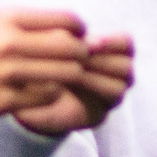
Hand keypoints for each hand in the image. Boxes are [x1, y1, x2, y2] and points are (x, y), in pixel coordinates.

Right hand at [0, 9, 96, 141]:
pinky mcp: (3, 102)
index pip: (65, 18)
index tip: (79, 38)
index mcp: (5, 18)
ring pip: (65, 73)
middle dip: (81, 55)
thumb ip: (24, 27)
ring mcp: (6, 73)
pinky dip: (52, 95)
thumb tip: (68, 29)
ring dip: (70, 77)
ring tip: (62, 78)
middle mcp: (7, 42)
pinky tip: (43, 93)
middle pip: (71, 46)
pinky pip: (47, 97)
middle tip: (77, 61)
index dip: (81, 30)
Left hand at [13, 34, 134, 134]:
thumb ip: (73, 40)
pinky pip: (103, 110)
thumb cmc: (46, 58)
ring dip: (94, 79)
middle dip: (101, 63)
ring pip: (118, 89)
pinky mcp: (97, 116)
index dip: (111, 43)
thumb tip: (83, 41)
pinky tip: (69, 90)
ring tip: (74, 74)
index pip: (126, 45)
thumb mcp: (58, 44)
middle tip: (79, 61)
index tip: (88, 43)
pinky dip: (86, 99)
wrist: (30, 89)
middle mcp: (116, 76)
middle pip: (125, 68)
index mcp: (112, 53)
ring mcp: (108, 98)